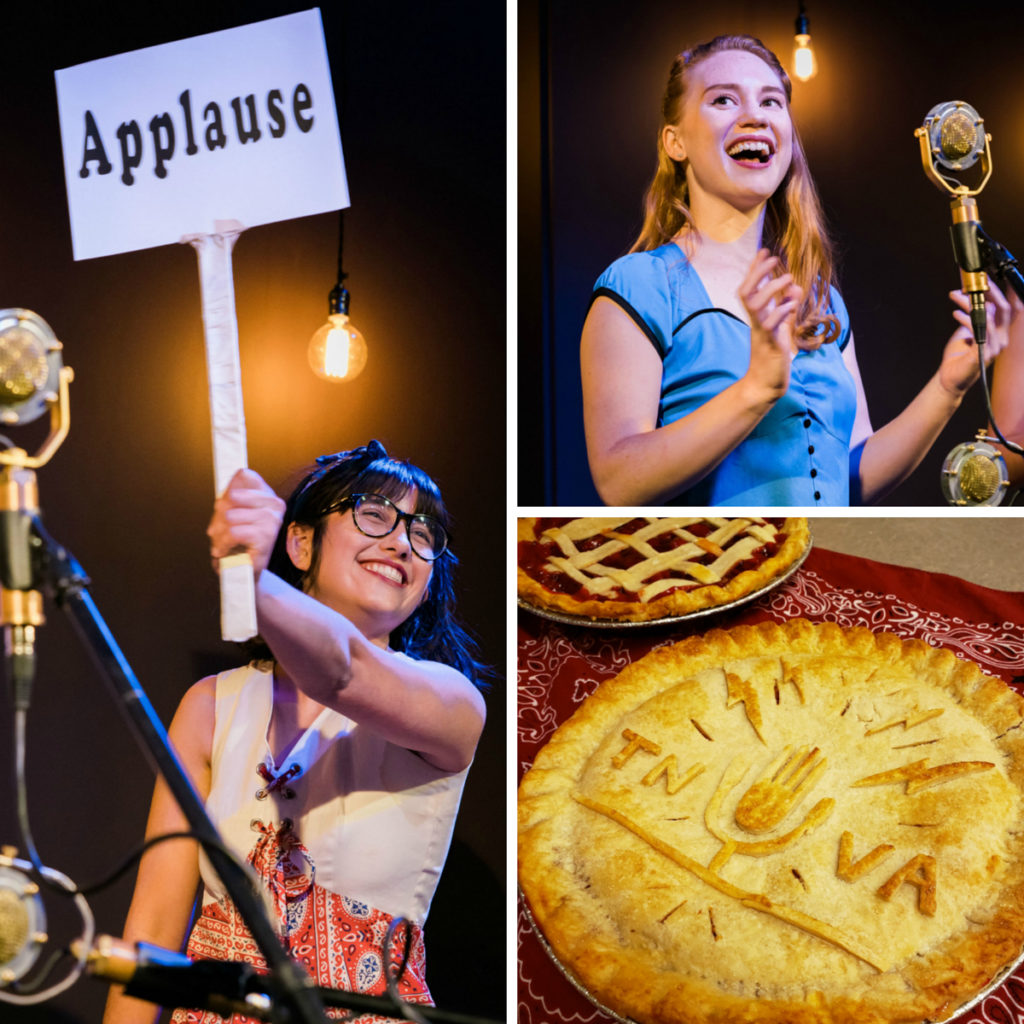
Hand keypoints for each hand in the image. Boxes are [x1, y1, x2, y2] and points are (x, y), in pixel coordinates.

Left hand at [207, 468, 285, 577]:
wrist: (243, 572)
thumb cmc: (237, 542)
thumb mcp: (230, 514)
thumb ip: (229, 497)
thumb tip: (229, 487)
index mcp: (267, 494)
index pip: (244, 475)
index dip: (226, 491)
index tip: (222, 507)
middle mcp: (275, 505)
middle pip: (232, 496)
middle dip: (219, 515)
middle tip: (217, 530)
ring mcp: (273, 521)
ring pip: (231, 515)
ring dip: (219, 532)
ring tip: (220, 542)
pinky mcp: (267, 538)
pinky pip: (234, 532)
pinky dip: (223, 543)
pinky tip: (222, 550)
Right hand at [738, 249, 803, 399]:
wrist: (764, 386)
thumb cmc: (772, 359)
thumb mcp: (782, 329)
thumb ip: (787, 308)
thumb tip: (795, 287)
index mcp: (757, 318)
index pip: (750, 289)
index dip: (755, 270)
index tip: (763, 251)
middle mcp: (756, 322)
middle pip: (746, 292)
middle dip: (758, 273)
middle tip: (773, 257)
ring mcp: (761, 333)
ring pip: (756, 305)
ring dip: (772, 289)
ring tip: (787, 278)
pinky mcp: (770, 345)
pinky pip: (771, 324)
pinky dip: (781, 311)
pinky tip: (792, 302)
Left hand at [938, 280, 1012, 396]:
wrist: (949, 378)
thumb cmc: (959, 355)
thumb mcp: (967, 330)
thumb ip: (974, 315)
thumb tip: (974, 296)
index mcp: (999, 332)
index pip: (1010, 309)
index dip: (1007, 292)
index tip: (995, 277)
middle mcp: (1001, 339)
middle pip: (1004, 309)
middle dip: (991, 291)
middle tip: (975, 282)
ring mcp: (994, 347)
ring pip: (988, 317)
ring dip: (970, 303)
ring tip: (956, 296)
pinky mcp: (983, 353)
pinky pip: (978, 330)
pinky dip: (966, 319)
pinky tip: (956, 313)